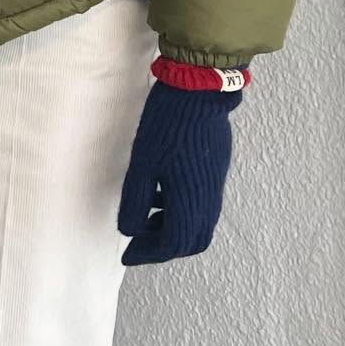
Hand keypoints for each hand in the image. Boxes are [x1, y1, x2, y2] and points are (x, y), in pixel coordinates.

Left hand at [117, 81, 242, 265]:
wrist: (199, 92)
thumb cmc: (167, 127)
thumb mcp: (141, 166)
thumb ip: (135, 203)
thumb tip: (131, 230)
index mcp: (190, 203)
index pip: (171, 245)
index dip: (147, 253)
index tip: (127, 253)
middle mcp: (208, 200)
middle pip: (191, 242)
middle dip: (164, 247)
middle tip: (140, 241)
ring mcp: (216, 185)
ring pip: (200, 225)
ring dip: (175, 229)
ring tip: (148, 217)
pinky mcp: (217, 170)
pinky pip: (204, 206)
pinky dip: (184, 212)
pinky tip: (163, 194)